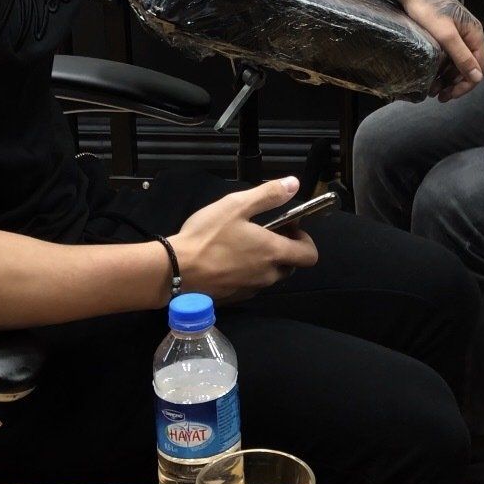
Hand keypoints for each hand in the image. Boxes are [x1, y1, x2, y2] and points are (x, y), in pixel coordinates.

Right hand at [171, 176, 318, 302]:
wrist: (174, 270)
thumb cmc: (207, 236)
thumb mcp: (236, 205)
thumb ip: (268, 195)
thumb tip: (294, 184)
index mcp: (273, 252)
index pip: (309, 255)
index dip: (305, 240)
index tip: (289, 227)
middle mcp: (267, 275)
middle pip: (290, 265)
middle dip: (283, 249)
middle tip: (263, 232)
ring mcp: (251, 289)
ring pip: (269, 276)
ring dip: (264, 261)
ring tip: (241, 244)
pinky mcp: (234, 299)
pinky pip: (250, 285)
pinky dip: (247, 273)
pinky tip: (226, 260)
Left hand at [401, 0, 483, 100]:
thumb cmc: (428, 10)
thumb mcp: (445, 35)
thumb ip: (462, 56)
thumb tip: (477, 77)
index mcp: (474, 34)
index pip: (480, 65)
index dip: (467, 83)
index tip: (451, 95)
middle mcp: (470, 34)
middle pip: (470, 65)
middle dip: (456, 83)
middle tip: (439, 96)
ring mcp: (459, 33)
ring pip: (458, 62)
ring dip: (448, 78)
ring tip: (433, 89)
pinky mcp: (447, 32)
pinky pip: (450, 55)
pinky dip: (443, 67)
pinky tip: (433, 75)